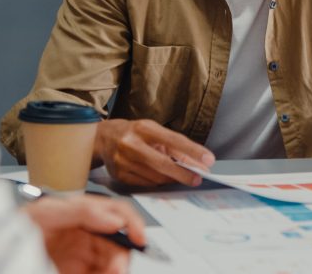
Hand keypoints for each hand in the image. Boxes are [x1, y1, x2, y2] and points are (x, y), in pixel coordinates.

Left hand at [23, 194, 144, 273]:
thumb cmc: (14, 229)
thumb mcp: (46, 213)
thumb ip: (82, 211)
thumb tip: (114, 220)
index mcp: (84, 215)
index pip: (118, 214)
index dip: (132, 224)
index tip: (139, 239)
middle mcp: (87, 235)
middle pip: (119, 243)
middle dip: (122, 256)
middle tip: (116, 269)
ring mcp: (82, 258)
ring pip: (112, 263)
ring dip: (114, 269)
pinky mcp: (77, 273)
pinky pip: (100, 273)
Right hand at [95, 118, 214, 185]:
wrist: (102, 139)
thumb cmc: (134, 133)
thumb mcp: (153, 130)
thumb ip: (173, 144)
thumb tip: (196, 160)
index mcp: (143, 128)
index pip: (173, 140)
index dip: (193, 151)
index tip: (208, 160)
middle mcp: (131, 144)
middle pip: (163, 163)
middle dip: (184, 173)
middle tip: (198, 178)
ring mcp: (122, 161)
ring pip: (155, 176)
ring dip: (172, 179)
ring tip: (182, 177)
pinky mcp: (118, 175)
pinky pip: (145, 183)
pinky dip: (157, 182)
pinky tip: (163, 179)